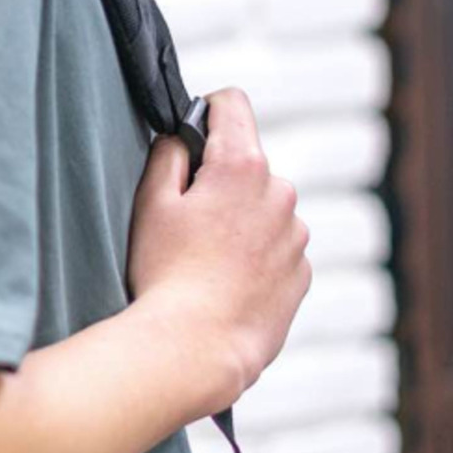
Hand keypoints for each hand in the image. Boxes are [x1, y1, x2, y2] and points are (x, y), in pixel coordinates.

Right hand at [125, 87, 311, 409]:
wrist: (197, 349)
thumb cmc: (166, 275)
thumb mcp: (151, 203)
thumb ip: (168, 155)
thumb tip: (182, 138)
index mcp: (242, 166)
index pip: (232, 104)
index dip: (207, 110)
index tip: (192, 134)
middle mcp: (281, 193)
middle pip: (248, 164)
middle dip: (221, 180)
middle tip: (186, 219)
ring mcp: (297, 236)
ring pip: (266, 209)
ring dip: (241, 221)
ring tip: (205, 261)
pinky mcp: (302, 274)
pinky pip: (278, 249)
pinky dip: (256, 257)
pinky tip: (226, 283)